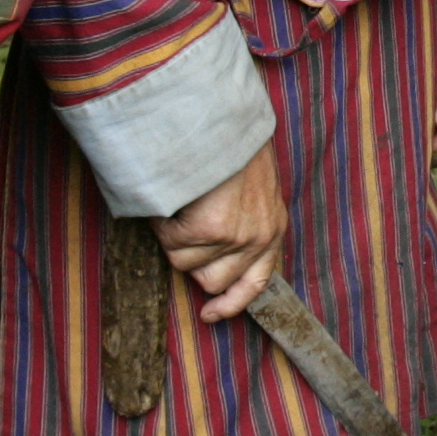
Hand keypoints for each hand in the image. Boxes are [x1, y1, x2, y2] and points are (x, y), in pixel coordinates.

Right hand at [161, 143, 290, 321]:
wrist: (226, 120)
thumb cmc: (233, 148)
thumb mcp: (256, 189)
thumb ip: (246, 223)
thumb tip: (212, 261)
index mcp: (273, 230)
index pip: (256, 283)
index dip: (231, 304)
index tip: (209, 315)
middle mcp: (258, 238)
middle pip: (212, 281)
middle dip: (192, 260)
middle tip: (186, 228)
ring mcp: (234, 236)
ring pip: (184, 263)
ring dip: (173, 237)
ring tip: (183, 203)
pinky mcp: (210, 228)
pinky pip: (170, 241)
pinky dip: (163, 222)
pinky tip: (175, 198)